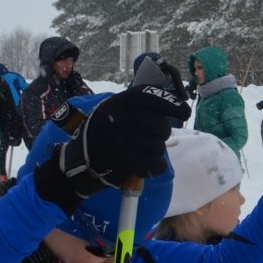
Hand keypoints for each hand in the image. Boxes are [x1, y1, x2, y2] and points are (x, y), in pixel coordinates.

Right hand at [34, 85, 182, 212]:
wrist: (78, 162)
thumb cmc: (103, 135)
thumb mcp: (113, 112)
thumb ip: (138, 107)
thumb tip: (175, 105)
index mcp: (116, 103)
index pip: (149, 96)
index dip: (171, 103)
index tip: (185, 112)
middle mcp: (115, 118)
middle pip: (159, 124)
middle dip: (162, 133)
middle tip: (154, 138)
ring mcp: (117, 140)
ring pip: (158, 146)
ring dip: (158, 151)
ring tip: (145, 151)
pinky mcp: (120, 162)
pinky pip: (154, 164)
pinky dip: (158, 166)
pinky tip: (153, 165)